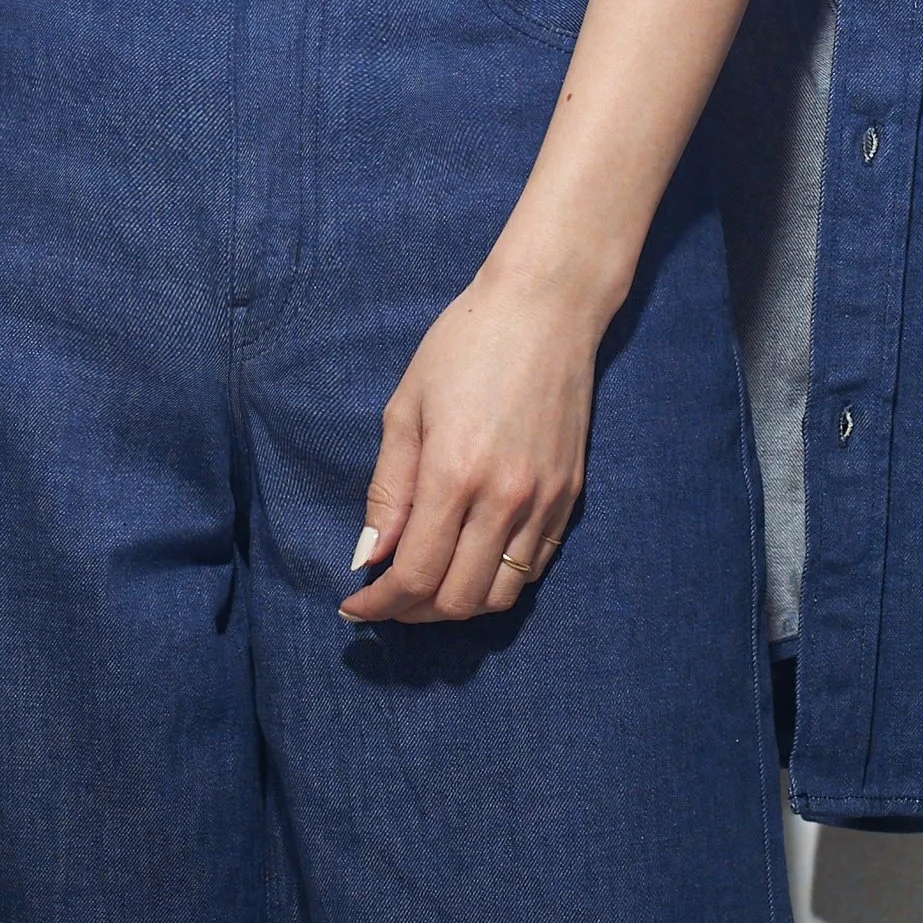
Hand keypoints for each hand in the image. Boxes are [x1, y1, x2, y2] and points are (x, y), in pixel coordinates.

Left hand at [338, 250, 609, 625]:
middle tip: (384, 600)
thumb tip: (368, 557)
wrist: (547, 309)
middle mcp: (504, 499)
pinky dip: (497, 583)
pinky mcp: (569, 496)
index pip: (413, 575)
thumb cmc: (464, 344)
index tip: (353, 607)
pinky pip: (533, 568)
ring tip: (426, 587)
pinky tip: (470, 563)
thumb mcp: (406, 407)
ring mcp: (544, 502)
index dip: (378, 605)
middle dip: (411, 613)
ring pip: (499, 596)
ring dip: (456, 606)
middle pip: (456, 600)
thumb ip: (388, 490)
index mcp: (454, 474)